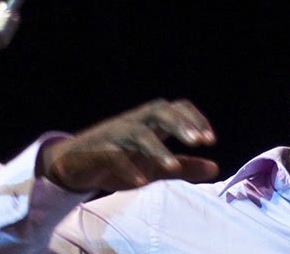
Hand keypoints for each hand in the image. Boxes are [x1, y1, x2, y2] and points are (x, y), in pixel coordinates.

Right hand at [39, 99, 218, 192]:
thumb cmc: (119, 162)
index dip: (195, 119)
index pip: (177, 108)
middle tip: (198, 141)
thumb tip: (215, 167)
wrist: (74, 166)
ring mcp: (115, 135)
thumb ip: (184, 166)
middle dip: (180, 124)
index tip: (210, 140)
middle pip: (159, 111)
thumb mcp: (154, 166)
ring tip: (171, 166)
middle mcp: (134, 123)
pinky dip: (127, 168)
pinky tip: (141, 181)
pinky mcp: (98, 151)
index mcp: (151, 123)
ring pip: (137, 132)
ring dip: (156, 148)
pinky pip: (113, 155)